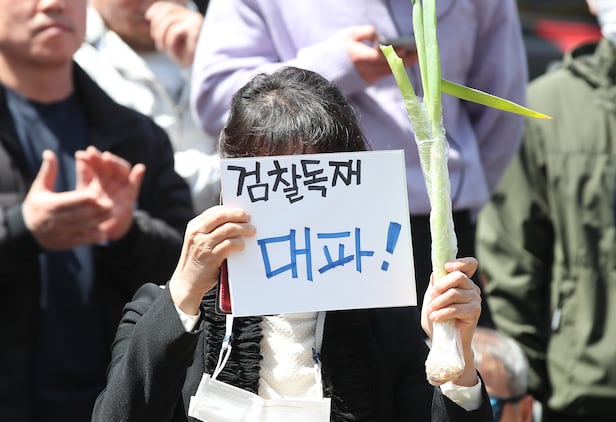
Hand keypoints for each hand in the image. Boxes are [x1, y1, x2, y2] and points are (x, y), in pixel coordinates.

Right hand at [22, 150, 110, 249]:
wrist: (26, 231)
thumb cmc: (36, 205)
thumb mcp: (39, 188)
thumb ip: (48, 171)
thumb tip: (50, 152)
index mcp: (50, 206)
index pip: (70, 201)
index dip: (84, 198)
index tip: (98, 193)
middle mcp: (55, 221)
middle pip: (79, 215)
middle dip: (96, 210)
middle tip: (111, 203)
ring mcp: (61, 233)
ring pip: (83, 227)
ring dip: (98, 221)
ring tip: (112, 213)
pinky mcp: (65, 243)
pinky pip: (81, 240)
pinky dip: (93, 237)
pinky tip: (104, 233)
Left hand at [75, 146, 144, 241]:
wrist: (103, 229)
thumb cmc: (92, 209)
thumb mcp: (84, 191)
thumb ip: (84, 175)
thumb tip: (80, 157)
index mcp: (100, 177)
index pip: (97, 163)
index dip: (90, 158)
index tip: (81, 155)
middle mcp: (112, 178)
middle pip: (109, 164)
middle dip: (101, 158)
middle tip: (92, 154)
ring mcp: (122, 185)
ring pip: (121, 170)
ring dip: (116, 163)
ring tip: (107, 158)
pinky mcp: (130, 195)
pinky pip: (135, 184)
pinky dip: (138, 176)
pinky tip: (140, 169)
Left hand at [145, 1, 202, 66]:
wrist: (199, 68)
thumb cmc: (185, 55)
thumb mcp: (170, 39)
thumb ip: (163, 26)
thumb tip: (150, 16)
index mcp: (187, 16)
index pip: (168, 5)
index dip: (156, 9)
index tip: (148, 18)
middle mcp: (192, 15)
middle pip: (167, 10)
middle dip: (156, 26)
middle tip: (156, 40)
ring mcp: (195, 21)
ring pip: (169, 20)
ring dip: (160, 35)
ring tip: (161, 48)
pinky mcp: (196, 29)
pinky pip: (175, 30)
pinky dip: (168, 41)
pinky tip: (169, 49)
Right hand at [169, 206, 255, 314]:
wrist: (186, 283)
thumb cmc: (197, 261)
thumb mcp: (198, 241)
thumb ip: (210, 231)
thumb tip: (234, 221)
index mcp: (194, 226)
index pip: (215, 211)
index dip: (230, 210)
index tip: (241, 212)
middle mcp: (197, 233)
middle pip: (221, 216)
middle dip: (238, 215)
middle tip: (249, 218)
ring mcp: (203, 244)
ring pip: (228, 229)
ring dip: (243, 229)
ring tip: (252, 231)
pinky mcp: (211, 257)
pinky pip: (229, 244)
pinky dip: (239, 243)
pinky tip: (242, 245)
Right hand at [336, 25, 416, 83]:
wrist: (320, 72)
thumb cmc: (333, 50)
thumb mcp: (347, 34)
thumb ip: (366, 33)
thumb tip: (381, 38)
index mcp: (357, 57)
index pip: (380, 57)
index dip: (394, 54)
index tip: (407, 49)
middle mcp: (363, 70)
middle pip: (389, 66)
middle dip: (405, 59)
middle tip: (419, 53)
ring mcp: (365, 79)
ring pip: (388, 72)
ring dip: (402, 64)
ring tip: (415, 56)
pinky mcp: (366, 83)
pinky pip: (383, 75)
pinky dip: (392, 68)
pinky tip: (402, 62)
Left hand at [421, 257, 481, 385]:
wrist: (443, 340)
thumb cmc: (438, 317)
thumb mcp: (432, 298)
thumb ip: (436, 284)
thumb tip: (437, 271)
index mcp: (463, 282)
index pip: (470, 264)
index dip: (460, 262)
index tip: (447, 267)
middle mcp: (472, 288)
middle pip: (459, 276)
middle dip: (441, 285)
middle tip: (431, 297)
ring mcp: (475, 300)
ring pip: (454, 293)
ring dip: (438, 303)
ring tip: (431, 312)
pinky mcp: (475, 313)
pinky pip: (456, 308)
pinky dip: (442, 313)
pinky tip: (435, 318)